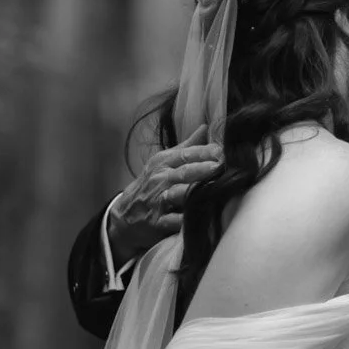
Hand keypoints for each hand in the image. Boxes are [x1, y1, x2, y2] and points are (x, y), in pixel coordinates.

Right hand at [107, 125, 221, 263]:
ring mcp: (158, 200)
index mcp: (163, 162)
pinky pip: (172, 220)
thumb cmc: (151, 184)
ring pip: (178, 194)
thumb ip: (187, 146)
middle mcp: (160, 179)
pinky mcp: (156, 221)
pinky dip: (184, 220)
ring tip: (215, 190)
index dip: (205, 152)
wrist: (125, 213)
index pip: (186, 154)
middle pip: (185, 172)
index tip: (223, 150)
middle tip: (222, 166)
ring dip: (196, 192)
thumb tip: (205, 127)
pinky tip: (198, 218)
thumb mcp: (164, 161)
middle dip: (204, 169)